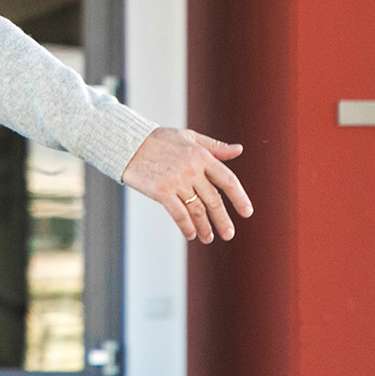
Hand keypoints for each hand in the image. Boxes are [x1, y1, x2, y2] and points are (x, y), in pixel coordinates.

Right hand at [121, 128, 250, 243]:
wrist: (127, 142)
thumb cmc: (158, 140)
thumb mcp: (189, 137)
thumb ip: (214, 146)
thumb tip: (238, 150)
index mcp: (201, 155)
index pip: (227, 180)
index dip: (239, 197)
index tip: (247, 213)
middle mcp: (192, 169)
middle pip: (213, 200)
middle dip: (222, 220)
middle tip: (228, 234)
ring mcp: (176, 181)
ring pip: (197, 209)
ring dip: (205, 227)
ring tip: (208, 238)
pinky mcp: (161, 190)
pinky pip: (179, 213)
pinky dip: (187, 226)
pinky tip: (191, 234)